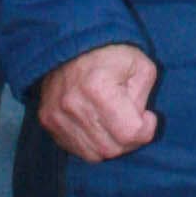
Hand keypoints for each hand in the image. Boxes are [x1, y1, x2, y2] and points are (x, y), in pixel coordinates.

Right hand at [38, 43, 159, 159]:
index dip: (146, 129)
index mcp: (97, 89)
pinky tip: (99, 126)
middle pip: (111, 149)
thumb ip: (144, 98)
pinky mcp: (48, 121)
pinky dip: (92, 144)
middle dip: (130, 140)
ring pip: (94, 154)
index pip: (129, 134)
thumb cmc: (111, 53)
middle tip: (133, 120)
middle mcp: (72, 106)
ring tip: (115, 123)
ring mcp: (56, 116)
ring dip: (110, 144)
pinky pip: (76, 149)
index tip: (148, 116)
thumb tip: (137, 122)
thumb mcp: (141, 66)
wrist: (72, 42)